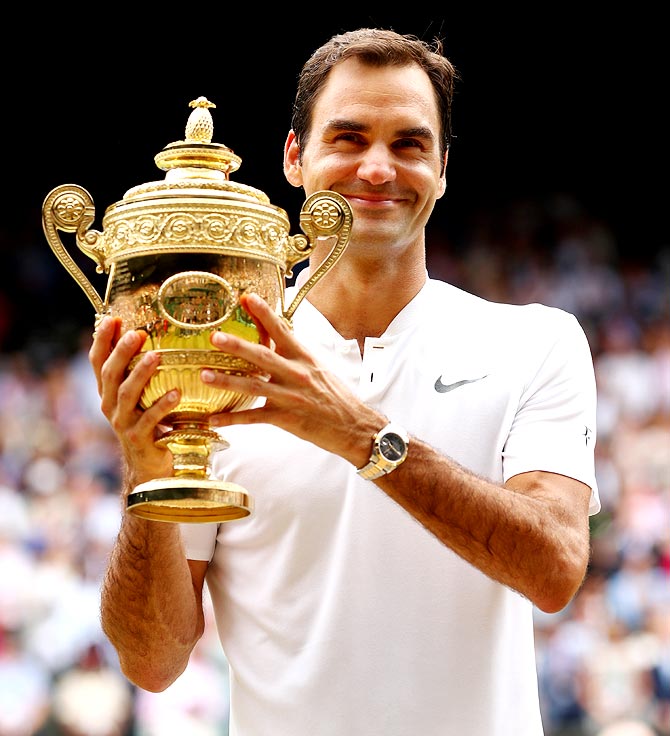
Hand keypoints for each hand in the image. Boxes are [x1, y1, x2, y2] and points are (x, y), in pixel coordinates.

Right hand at [89, 316, 176, 487]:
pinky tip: (176, 393)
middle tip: (136, 333)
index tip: (112, 319)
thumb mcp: (139, 397)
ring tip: (156, 356)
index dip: (102, 340)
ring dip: (141, 374)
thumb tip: (146, 334)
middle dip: (121, 352)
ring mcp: (123, 423)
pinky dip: (162, 405)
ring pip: (127, 394)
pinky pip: (150, 419)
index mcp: (108, 392)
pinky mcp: (139, 438)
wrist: (148, 467)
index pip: (98, 361)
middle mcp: (110, 405)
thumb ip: (137, 372)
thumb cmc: (148, 424)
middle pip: (111, 374)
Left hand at [202, 293, 381, 465]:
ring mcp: (290, 397)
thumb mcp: (319, 369)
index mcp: (305, 358)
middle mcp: (297, 374)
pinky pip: (254, 418)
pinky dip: (233, 419)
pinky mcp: (286, 418)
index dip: (264, 314)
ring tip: (205, 375)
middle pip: (263, 356)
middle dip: (237, 346)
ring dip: (227, 381)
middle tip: (215, 337)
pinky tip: (215, 419)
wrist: (355, 426)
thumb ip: (296, 357)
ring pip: (253, 387)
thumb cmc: (337, 398)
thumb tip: (277, 341)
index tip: (247, 298)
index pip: (282, 330)